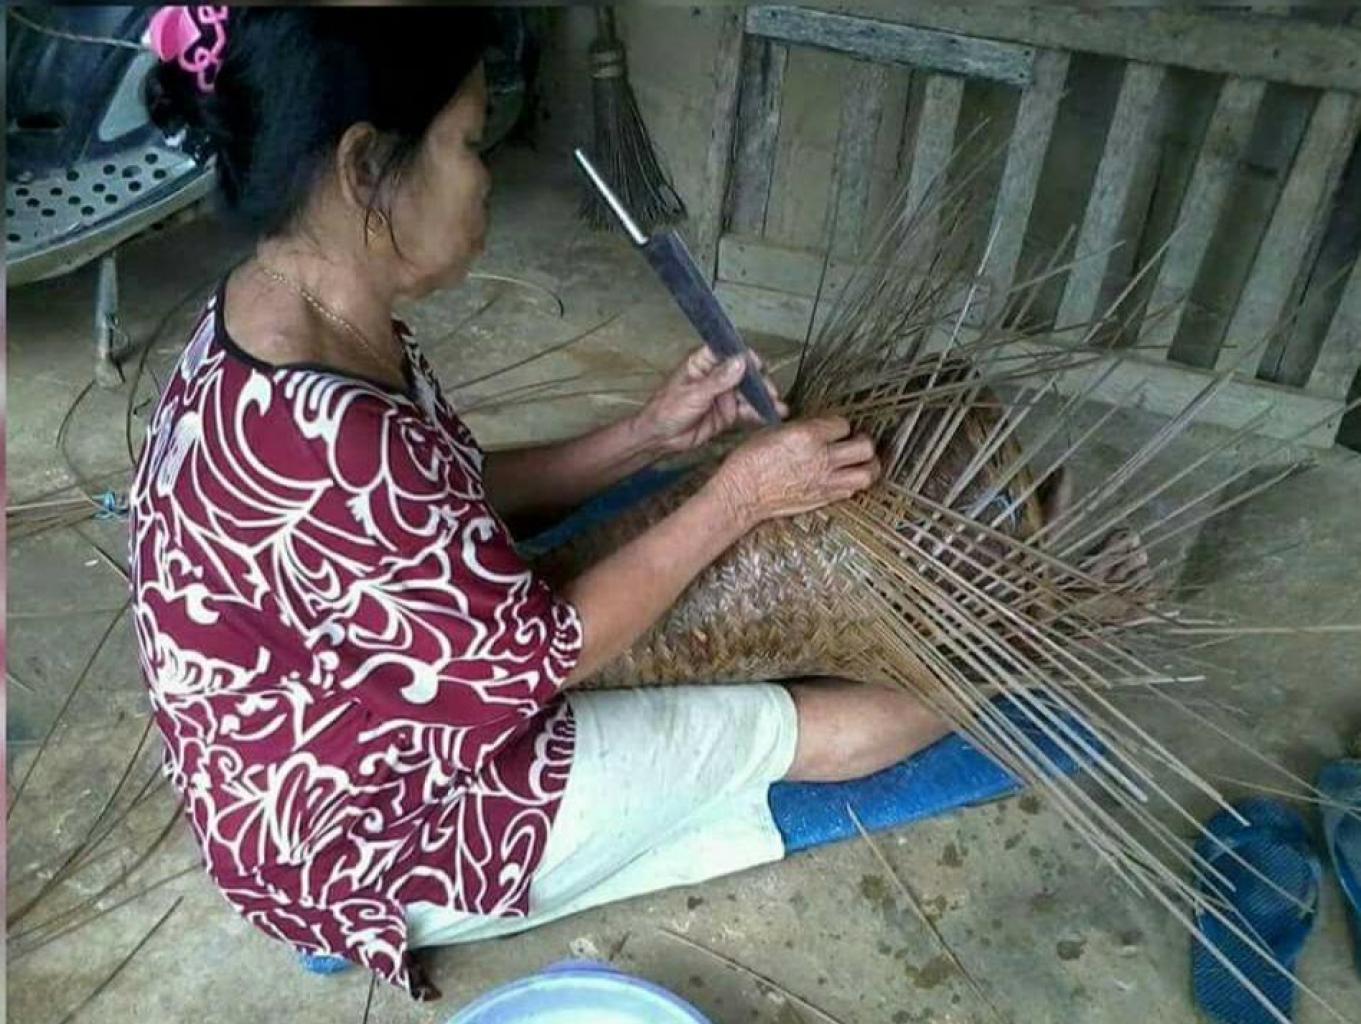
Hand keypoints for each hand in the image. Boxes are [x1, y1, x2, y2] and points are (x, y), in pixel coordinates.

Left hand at [633, 346, 787, 454]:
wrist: (660, 438)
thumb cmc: (666, 410)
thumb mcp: (694, 394)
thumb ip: (718, 380)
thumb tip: (740, 362)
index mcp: (703, 363)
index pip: (729, 352)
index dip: (746, 356)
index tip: (759, 365)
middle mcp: (716, 376)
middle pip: (744, 373)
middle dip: (760, 382)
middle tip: (770, 392)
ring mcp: (723, 395)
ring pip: (749, 393)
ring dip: (763, 399)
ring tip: (778, 407)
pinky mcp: (727, 413)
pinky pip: (746, 411)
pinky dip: (758, 413)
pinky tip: (769, 416)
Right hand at [707, 416, 880, 525]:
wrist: (742, 493)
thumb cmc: (750, 462)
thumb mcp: (773, 430)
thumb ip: (802, 428)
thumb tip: (818, 428)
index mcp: (808, 436)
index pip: (842, 424)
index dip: (839, 424)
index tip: (835, 427)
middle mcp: (821, 458)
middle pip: (865, 447)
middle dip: (864, 442)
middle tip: (859, 440)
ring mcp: (824, 481)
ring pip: (866, 474)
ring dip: (868, 466)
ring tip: (862, 462)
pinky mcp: (822, 498)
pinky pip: (850, 490)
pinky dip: (851, 483)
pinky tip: (844, 478)